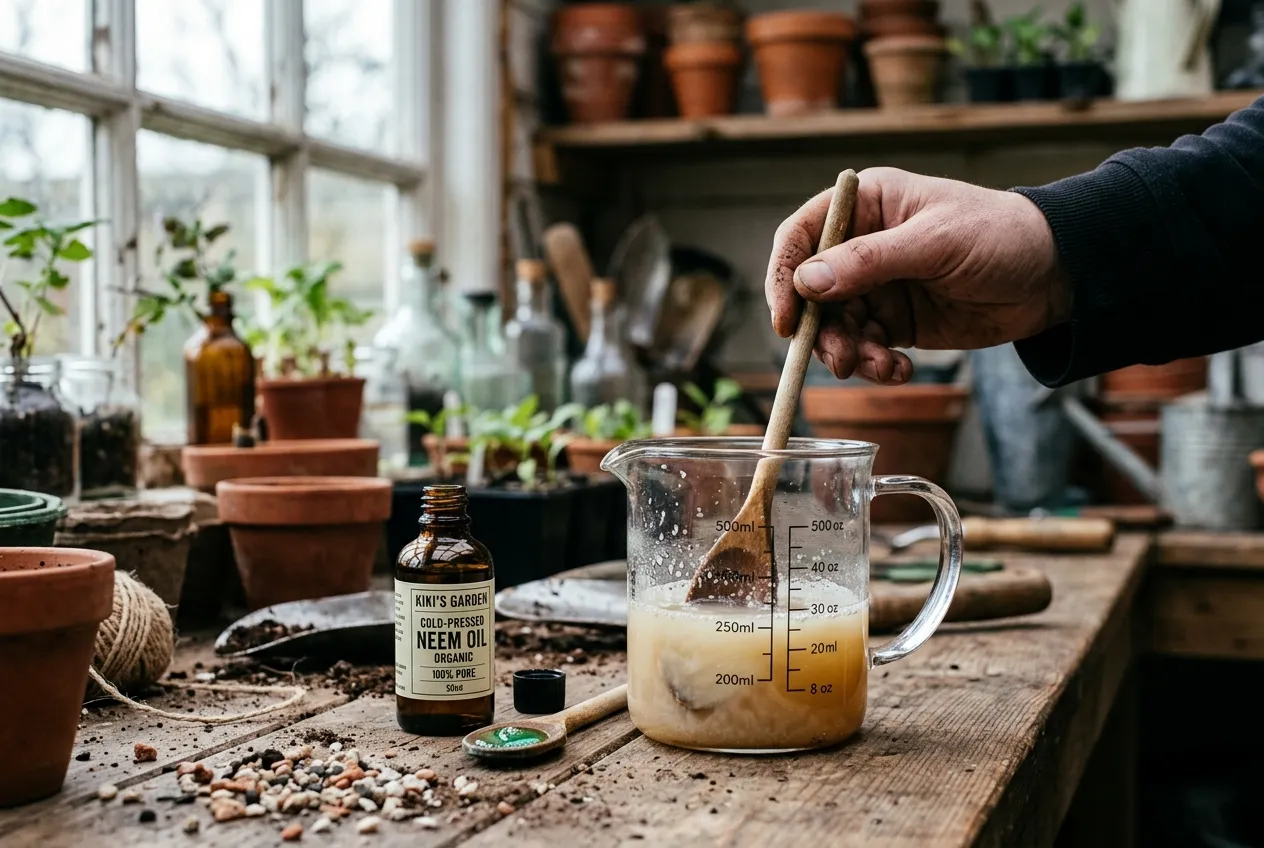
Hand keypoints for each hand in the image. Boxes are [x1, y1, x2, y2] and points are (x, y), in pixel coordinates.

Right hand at [765, 167, 1071, 383]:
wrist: (1055, 275)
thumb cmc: (1000, 234)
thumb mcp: (935, 243)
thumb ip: (869, 261)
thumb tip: (808, 282)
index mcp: (866, 206)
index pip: (801, 236)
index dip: (784, 276)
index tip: (786, 319)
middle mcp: (863, 245)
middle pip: (812, 292)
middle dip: (821, 330)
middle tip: (840, 359)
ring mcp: (878, 286)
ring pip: (837, 327)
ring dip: (850, 353)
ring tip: (878, 368)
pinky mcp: (897, 321)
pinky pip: (867, 348)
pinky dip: (876, 365)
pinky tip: (898, 371)